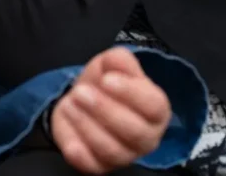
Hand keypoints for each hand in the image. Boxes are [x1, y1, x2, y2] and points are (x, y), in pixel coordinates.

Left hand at [52, 47, 170, 173]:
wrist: (82, 99)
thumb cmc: (104, 82)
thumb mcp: (111, 64)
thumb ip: (119, 60)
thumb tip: (119, 59)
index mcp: (156, 110)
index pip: (153, 106)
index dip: (130, 93)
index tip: (106, 80)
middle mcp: (146, 137)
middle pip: (134, 131)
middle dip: (104, 110)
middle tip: (80, 92)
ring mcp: (125, 155)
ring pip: (112, 150)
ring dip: (87, 126)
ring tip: (70, 104)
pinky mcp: (100, 165)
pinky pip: (93, 166)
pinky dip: (80, 155)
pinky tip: (70, 143)